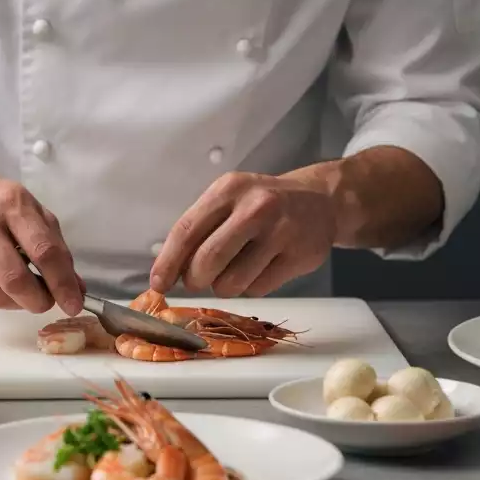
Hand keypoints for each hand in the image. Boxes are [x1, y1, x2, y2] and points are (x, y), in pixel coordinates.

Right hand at [0, 167, 82, 314]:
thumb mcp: (30, 209)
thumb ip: (55, 246)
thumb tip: (75, 288)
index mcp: (12, 205)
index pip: (43, 251)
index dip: (62, 283)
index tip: (74, 304)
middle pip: (15, 280)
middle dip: (39, 301)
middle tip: (48, 301)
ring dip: (19, 303)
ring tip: (26, 293)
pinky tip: (3, 286)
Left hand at [149, 171, 337, 297]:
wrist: (321, 201)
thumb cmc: (262, 204)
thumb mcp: (228, 200)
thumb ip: (199, 230)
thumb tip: (168, 271)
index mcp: (228, 190)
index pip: (187, 230)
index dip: (168, 262)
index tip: (157, 283)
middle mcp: (255, 207)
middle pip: (207, 261)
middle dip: (194, 280)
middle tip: (198, 280)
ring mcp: (280, 232)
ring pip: (231, 283)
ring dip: (224, 286)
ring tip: (235, 270)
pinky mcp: (299, 257)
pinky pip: (258, 290)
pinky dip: (250, 287)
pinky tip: (260, 269)